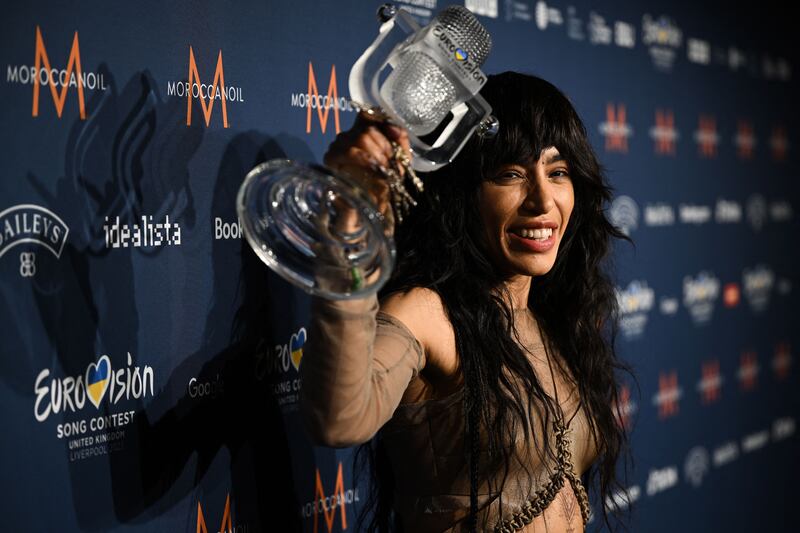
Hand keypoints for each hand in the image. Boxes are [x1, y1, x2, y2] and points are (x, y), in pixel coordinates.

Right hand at [323, 112, 410, 229]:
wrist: (366, 213)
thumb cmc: (382, 187)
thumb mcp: (398, 162)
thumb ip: (400, 141)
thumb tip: (394, 127)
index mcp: (361, 134)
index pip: (367, 114)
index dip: (382, 122)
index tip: (394, 137)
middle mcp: (346, 137)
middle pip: (368, 129)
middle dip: (385, 147)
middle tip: (391, 165)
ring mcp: (336, 148)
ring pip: (360, 138)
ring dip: (378, 154)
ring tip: (384, 170)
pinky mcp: (331, 161)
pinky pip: (350, 152)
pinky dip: (366, 160)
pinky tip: (374, 170)